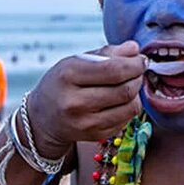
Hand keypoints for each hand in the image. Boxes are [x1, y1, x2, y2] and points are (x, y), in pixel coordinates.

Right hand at [26, 42, 146, 158]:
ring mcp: (84, 123)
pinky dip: (129, 108)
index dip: (134, 64)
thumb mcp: (76, 61)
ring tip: (129, 85)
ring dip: (136, 94)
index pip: (114, 70)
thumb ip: (107, 53)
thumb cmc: (62, 83)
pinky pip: (126, 120)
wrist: (42, 118)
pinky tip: (119, 101)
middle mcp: (74, 102)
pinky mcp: (94, 135)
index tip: (141, 60)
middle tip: (137, 71)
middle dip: (138, 78)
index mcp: (68, 76)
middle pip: (125, 90)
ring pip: (130, 107)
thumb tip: (134, 49)